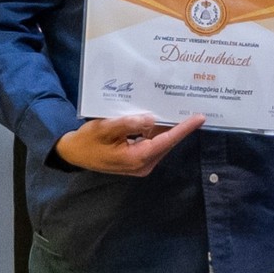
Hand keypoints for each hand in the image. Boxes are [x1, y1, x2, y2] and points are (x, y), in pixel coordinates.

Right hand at [55, 112, 204, 176]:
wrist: (74, 154)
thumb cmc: (88, 141)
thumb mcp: (105, 128)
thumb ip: (128, 123)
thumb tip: (151, 119)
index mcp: (137, 158)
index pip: (166, 141)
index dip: (184, 128)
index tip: (199, 117)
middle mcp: (144, 164)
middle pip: (167, 142)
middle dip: (179, 126)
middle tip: (192, 108)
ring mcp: (142, 164)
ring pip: (161, 143)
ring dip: (169, 128)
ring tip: (180, 109)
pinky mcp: (138, 160)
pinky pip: (153, 144)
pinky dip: (158, 132)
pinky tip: (161, 118)